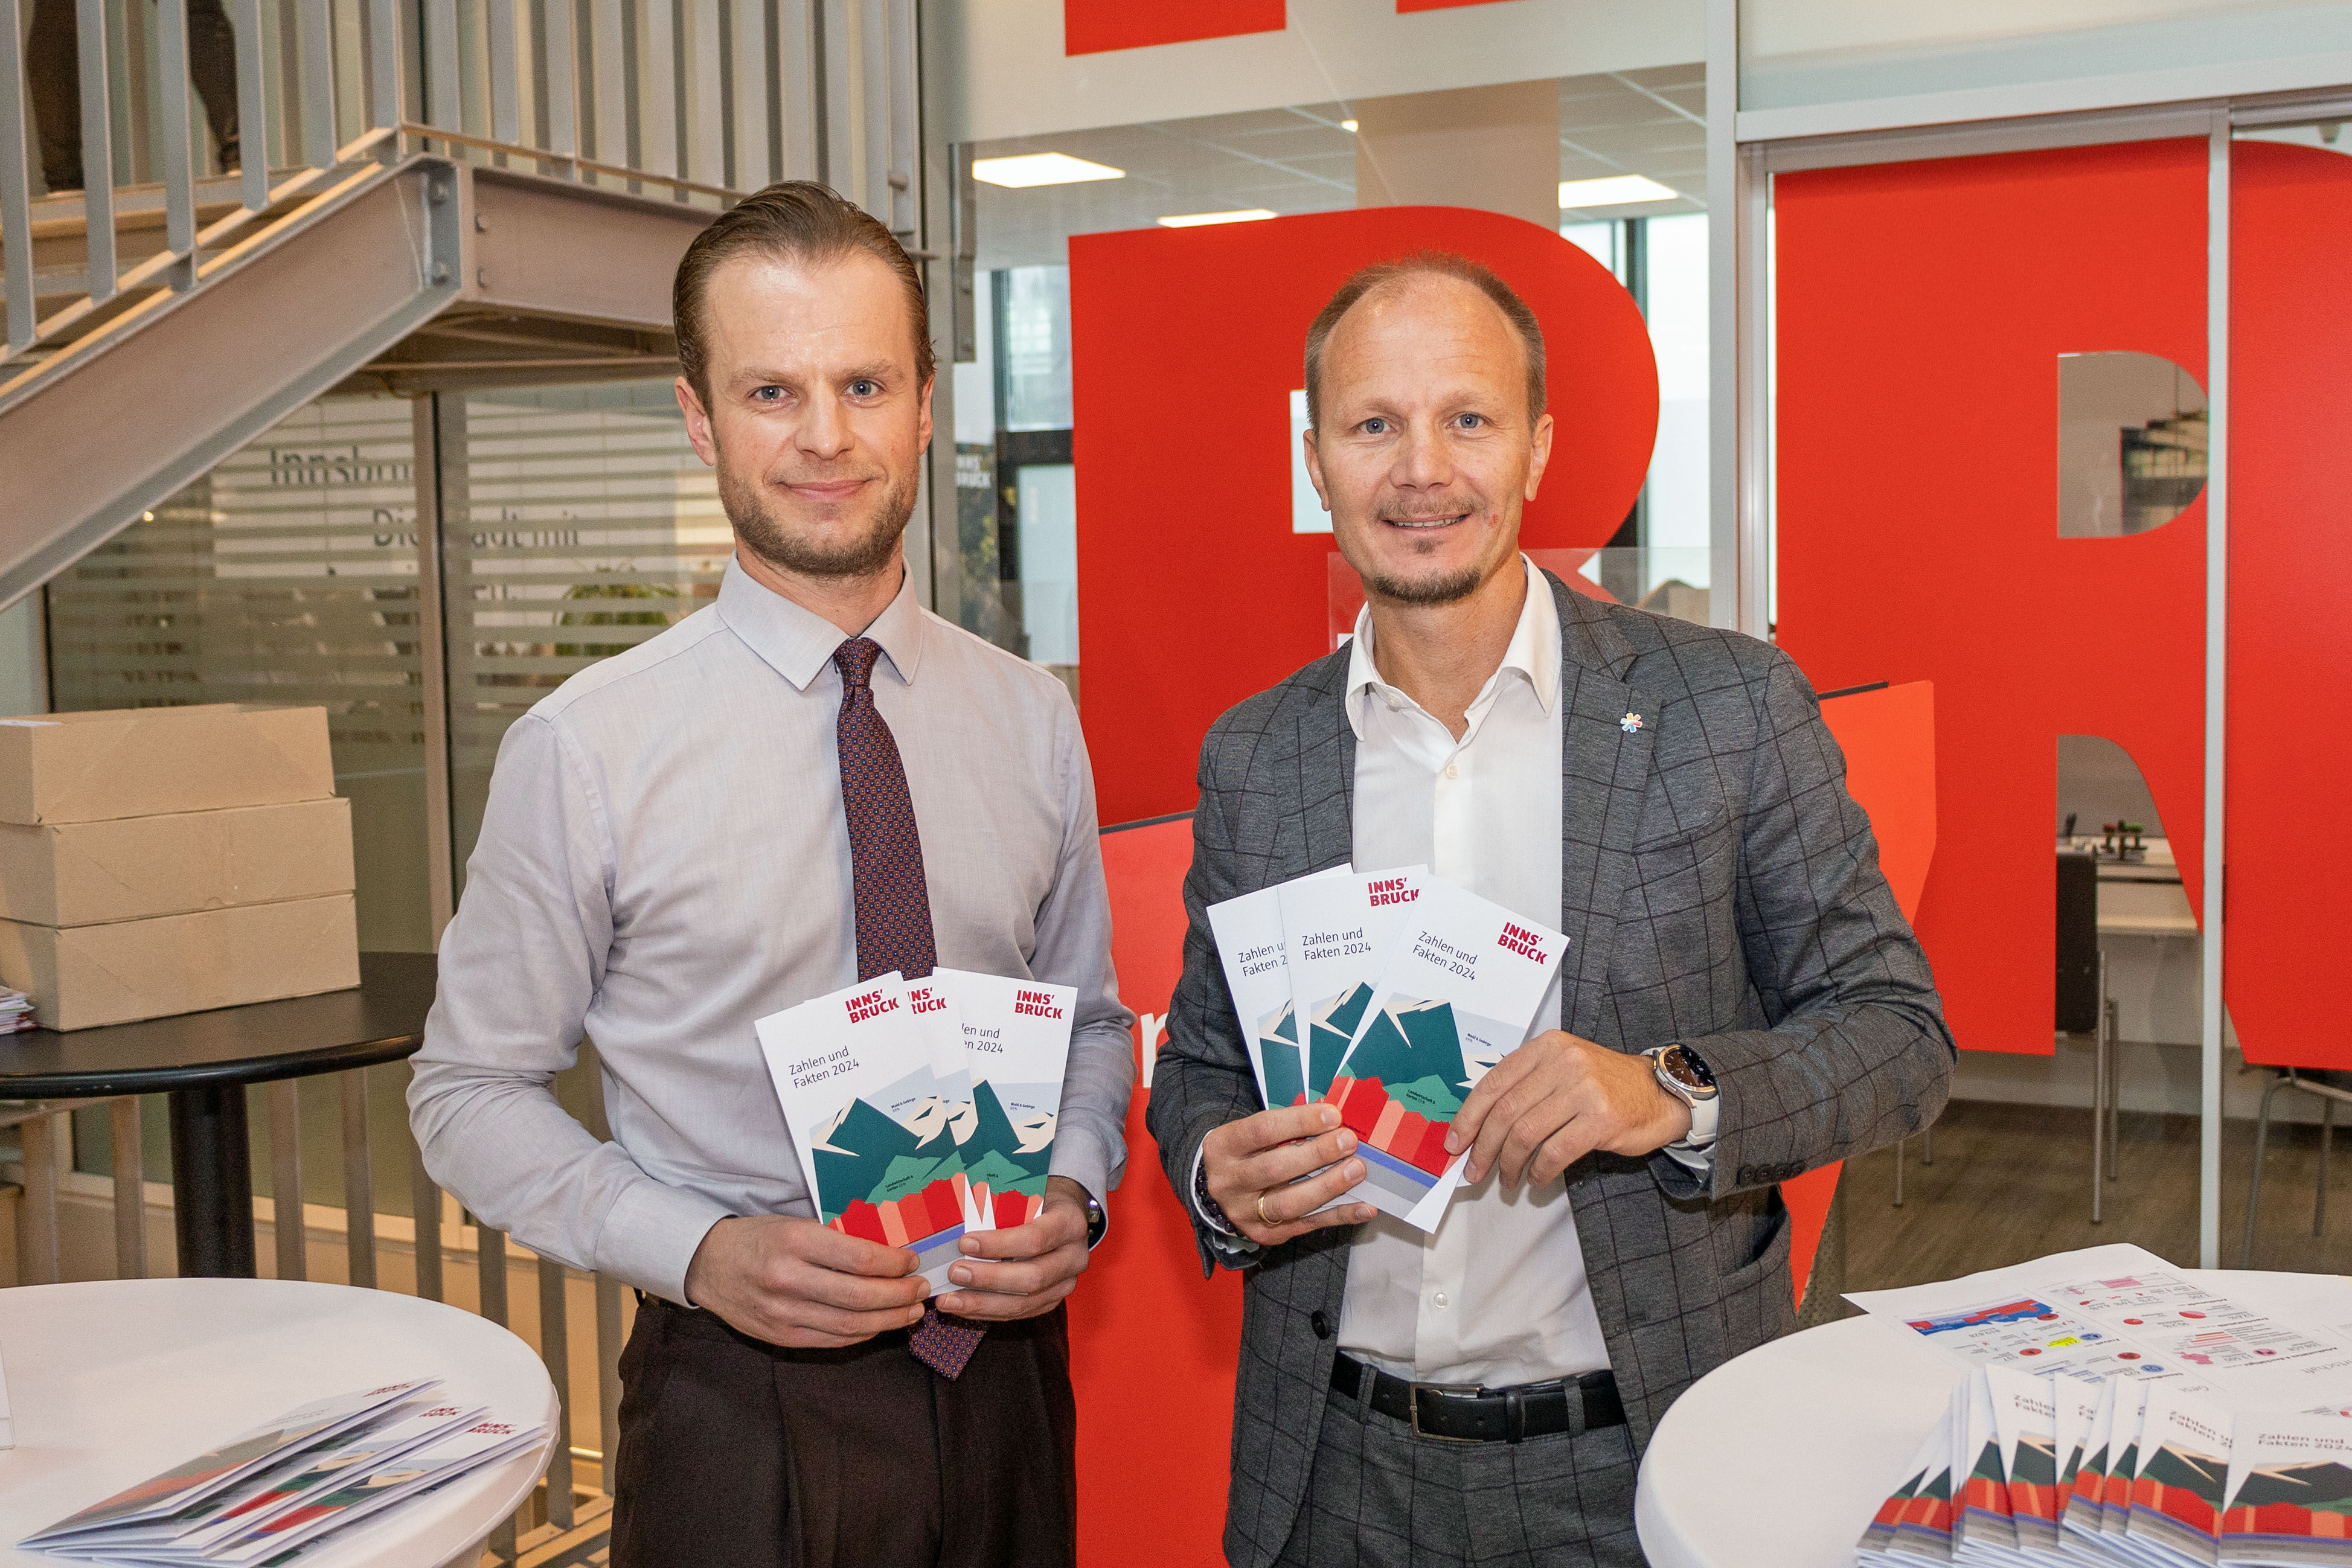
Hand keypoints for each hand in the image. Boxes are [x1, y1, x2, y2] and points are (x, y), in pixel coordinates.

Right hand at [682, 1214, 928, 1347]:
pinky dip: (862, 1334)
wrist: (708, 1265)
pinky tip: (880, 1324)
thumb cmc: (760, 1238)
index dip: (895, 1263)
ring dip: (889, 1320)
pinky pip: (832, 1340)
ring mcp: (783, 1313)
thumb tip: (890, 1251)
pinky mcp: (781, 1336)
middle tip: (921, 1289)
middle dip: (900, 1295)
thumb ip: (837, 1239)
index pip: (860, 1258)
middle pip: (860, 1296)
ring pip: (850, 1324)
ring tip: (911, 1311)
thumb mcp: (796, 1224)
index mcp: (795, 1241)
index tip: (913, 1260)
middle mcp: (789, 1279)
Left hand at [937, 1175, 1094, 1320]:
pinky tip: (963, 1307)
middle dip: (988, 1279)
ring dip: (982, 1303)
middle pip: (1032, 1277)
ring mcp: (1065, 1283)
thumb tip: (956, 1218)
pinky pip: (1019, 1313)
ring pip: (1024, 1303)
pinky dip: (987, 1312)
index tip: (965, 1243)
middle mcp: (1074, 1257)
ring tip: (949, 1300)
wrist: (1063, 1215)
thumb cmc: (1039, 1200)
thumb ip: (1002, 1206)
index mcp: (1070, 1224)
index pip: (1035, 1239)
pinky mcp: (1052, 1300)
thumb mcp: (1028, 1193)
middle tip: (954, 1272)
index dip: (999, 1244)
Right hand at [1202, 1101, 1377, 1246]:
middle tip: (1348, 1142)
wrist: (1220, 1191)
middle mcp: (1228, 1182)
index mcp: (1222, 1147)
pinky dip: (1340, 1216)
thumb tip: (1333, 1120)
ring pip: (1289, 1203)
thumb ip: (1287, 1128)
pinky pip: (1307, 1226)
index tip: (1333, 1115)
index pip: (1262, 1130)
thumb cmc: (1246, 1153)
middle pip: (1275, 1168)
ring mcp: (1244, 1213)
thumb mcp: (1252, 1134)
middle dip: (1317, 1154)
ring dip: (1329, 1186)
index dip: (1300, 1122)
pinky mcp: (1265, 1234)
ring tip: (1357, 1170)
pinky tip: (1365, 1207)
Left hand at [1446, 1032, 1691, 1187]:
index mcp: (1546, 1047)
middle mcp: (1564, 1062)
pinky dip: (1540, 1171)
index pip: (1493, 1083)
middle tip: (1473, 1170)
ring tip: (1505, 1179)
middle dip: (1483, 1147)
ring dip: (1509, 1163)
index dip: (1468, 1116)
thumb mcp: (1562, 1068)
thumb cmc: (1604, 1085)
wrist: (1660, 1092)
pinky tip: (1536, 1180)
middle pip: (1505, 1112)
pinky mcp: (1602, 1119)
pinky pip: (1556, 1152)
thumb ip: (1525, 1087)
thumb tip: (1478, 1126)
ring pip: (1526, 1133)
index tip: (1455, 1142)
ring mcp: (1584, 1090)